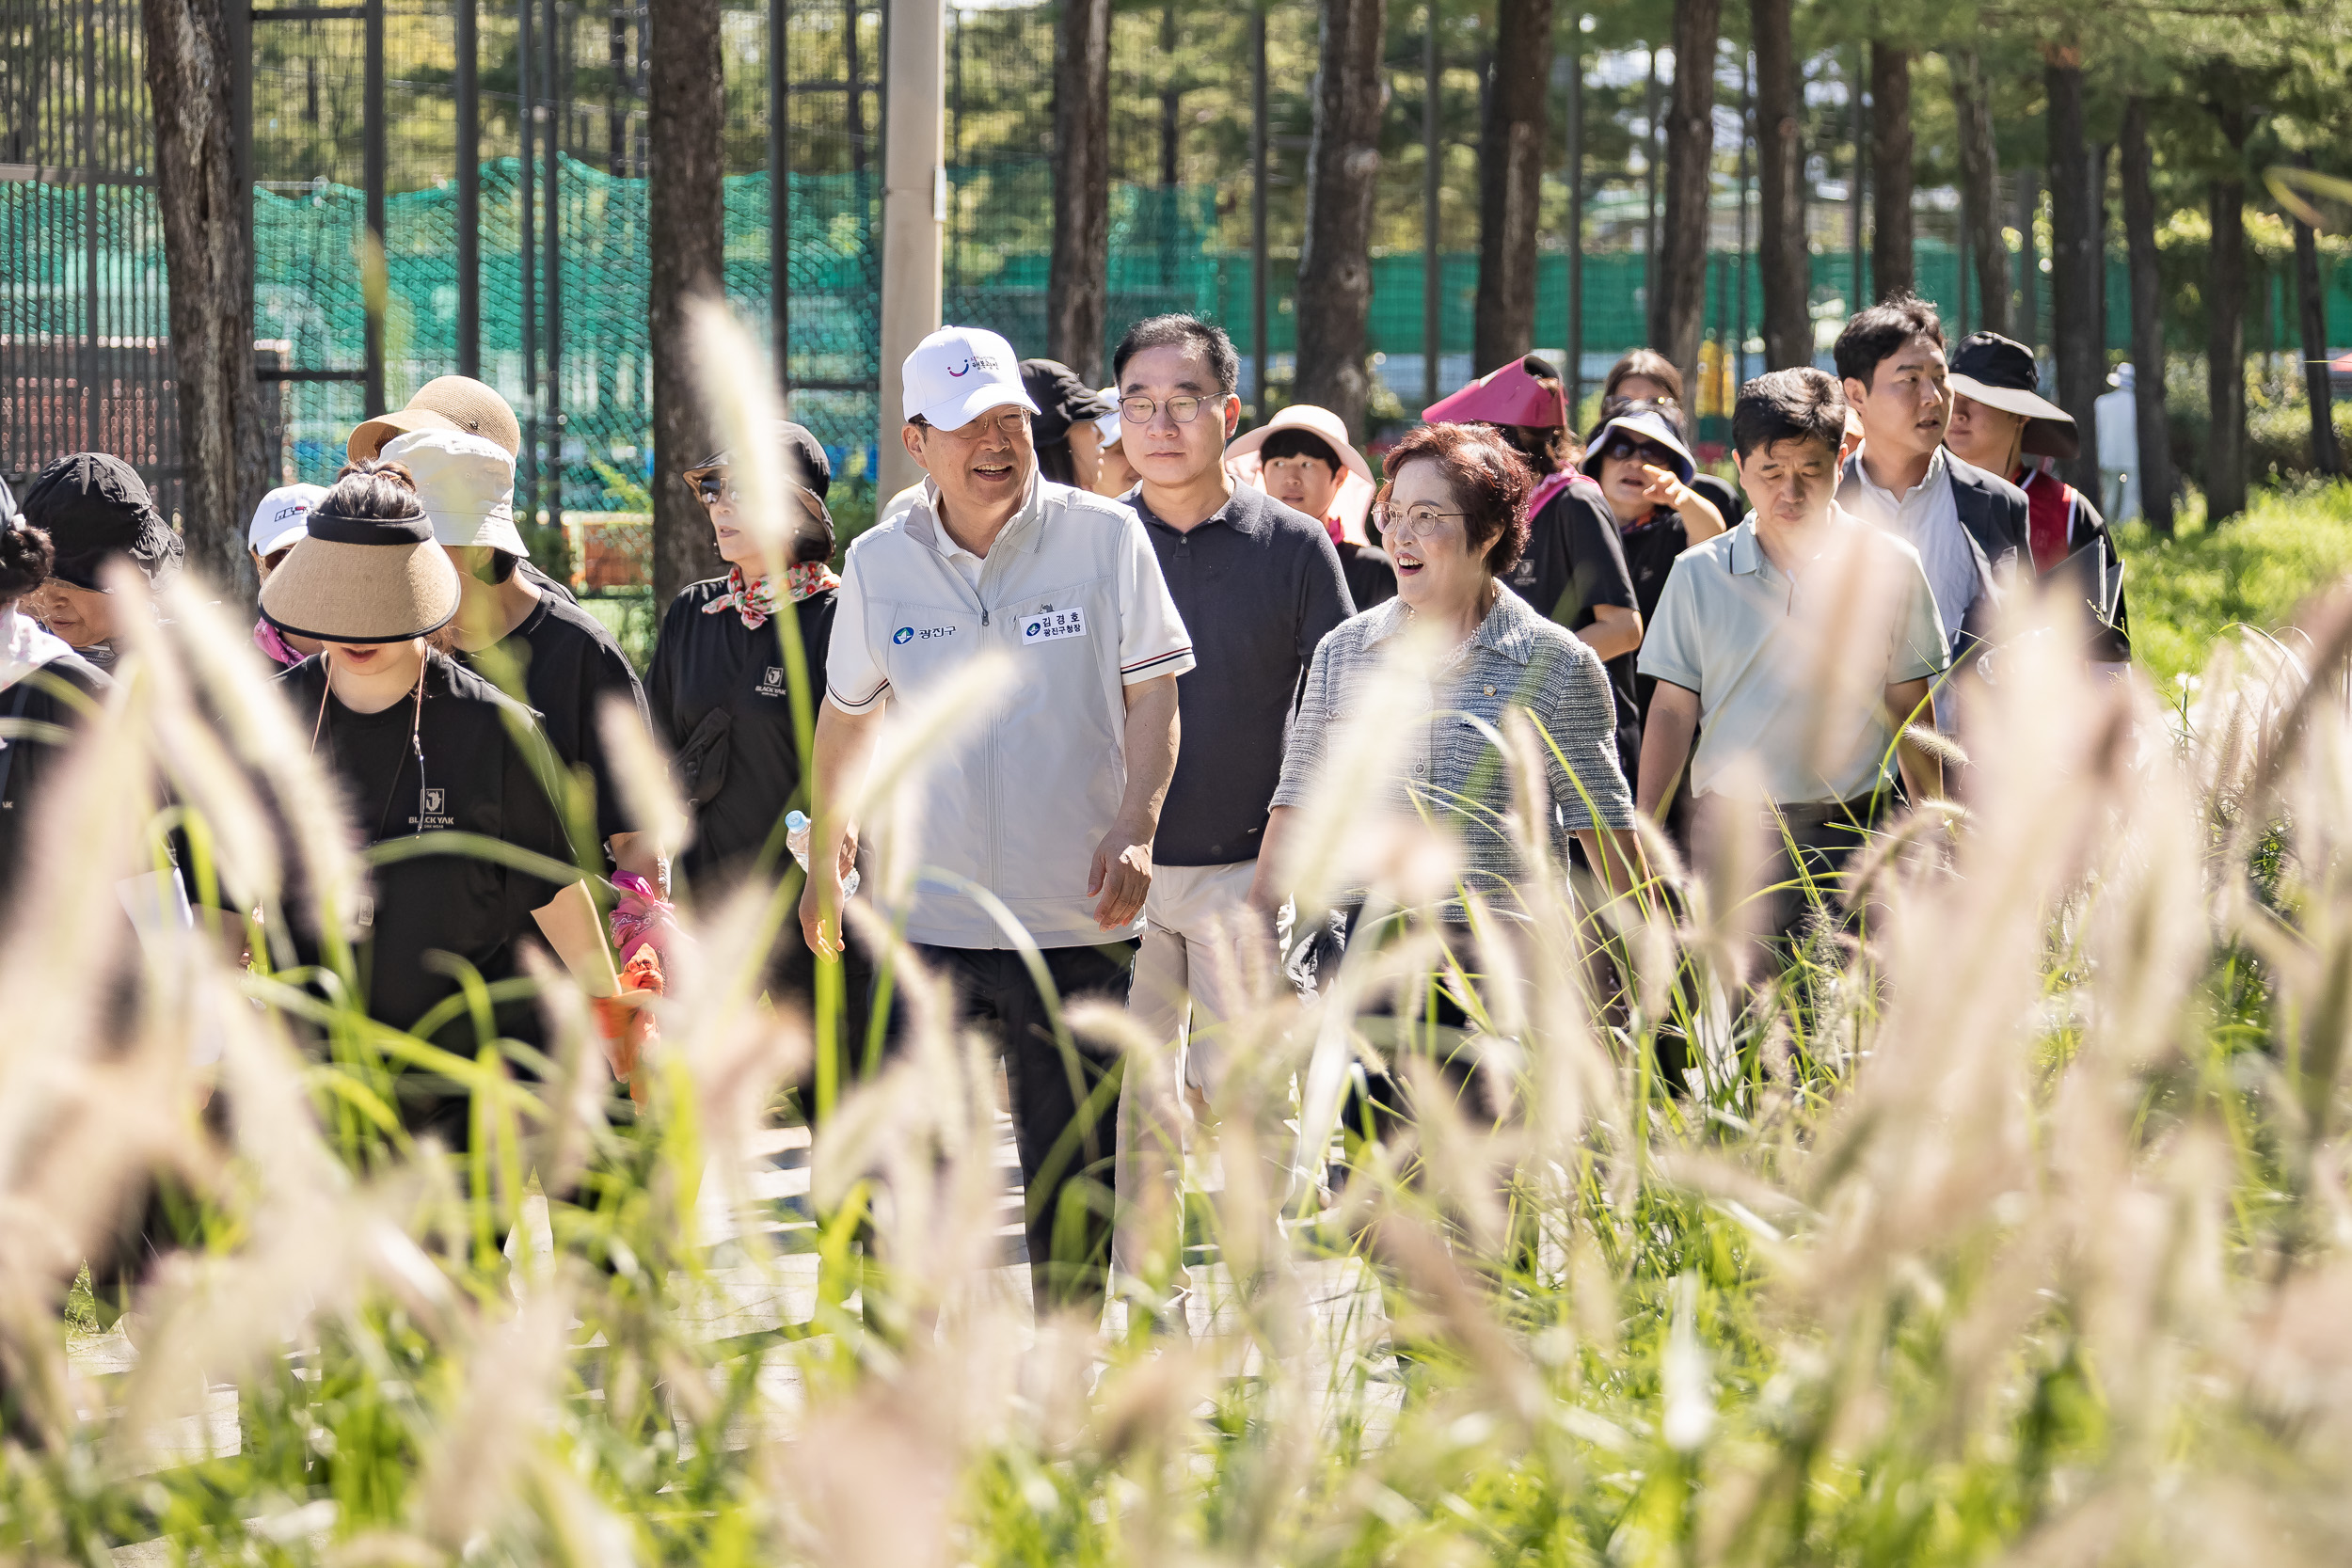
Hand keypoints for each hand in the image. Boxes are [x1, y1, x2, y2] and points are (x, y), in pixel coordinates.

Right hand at [796, 823, 857, 959]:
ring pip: (818, 929)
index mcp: (807, 919)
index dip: (822, 953)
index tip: (832, 961)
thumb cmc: (829, 888)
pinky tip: (838, 932)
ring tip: (839, 948)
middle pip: (814, 937)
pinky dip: (829, 929)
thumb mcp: (834, 911)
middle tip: (835, 959)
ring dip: (828, 939)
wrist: (825, 866)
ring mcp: (810, 909)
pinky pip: (821, 921)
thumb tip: (832, 945)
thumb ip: (833, 929)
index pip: (812, 942)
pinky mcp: (816, 903)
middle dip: (824, 949)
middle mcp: (806, 915)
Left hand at [1087, 820, 1153, 929]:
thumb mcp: (1099, 855)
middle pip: (1123, 901)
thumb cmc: (1116, 841)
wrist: (1136, 832)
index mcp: (1120, 866)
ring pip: (1133, 903)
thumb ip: (1095, 876)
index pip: (1112, 892)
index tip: (1098, 917)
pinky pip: (1141, 899)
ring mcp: (1142, 877)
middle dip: (1112, 917)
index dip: (1105, 907)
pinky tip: (1125, 919)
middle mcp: (1134, 873)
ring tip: (1112, 926)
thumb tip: (1090, 893)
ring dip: (1122, 917)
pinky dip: (1133, 911)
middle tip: (1103, 927)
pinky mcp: (1148, 879)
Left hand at [1637, 462, 1687, 512]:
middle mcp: (1671, 481)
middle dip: (1665, 478)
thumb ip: (1651, 493)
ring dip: (1672, 490)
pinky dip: (1679, 500)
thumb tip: (1645, 493)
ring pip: (1675, 487)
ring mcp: (1678, 488)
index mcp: (1663, 478)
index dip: (1651, 470)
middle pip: (1669, 476)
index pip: (1657, 473)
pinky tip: (1676, 503)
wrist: (1682, 498)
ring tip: (1667, 492)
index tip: (1644, 467)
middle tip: (1659, 480)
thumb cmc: (1666, 494)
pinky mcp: (1683, 496)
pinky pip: (1682, 497)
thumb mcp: (1657, 494)